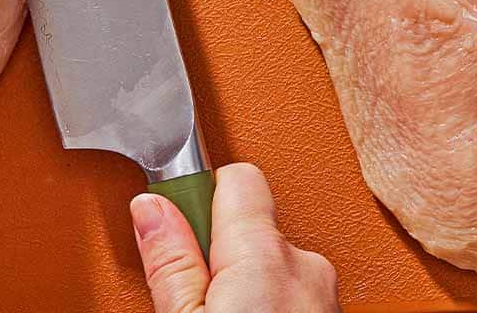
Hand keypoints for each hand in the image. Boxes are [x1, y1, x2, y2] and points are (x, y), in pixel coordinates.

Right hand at [131, 163, 339, 312]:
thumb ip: (170, 262)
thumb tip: (150, 206)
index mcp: (265, 254)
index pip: (236, 177)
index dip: (199, 196)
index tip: (174, 223)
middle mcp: (306, 265)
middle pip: (249, 227)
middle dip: (218, 253)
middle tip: (193, 296)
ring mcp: (325, 293)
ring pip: (271, 265)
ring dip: (245, 285)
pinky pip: (292, 292)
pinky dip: (270, 304)